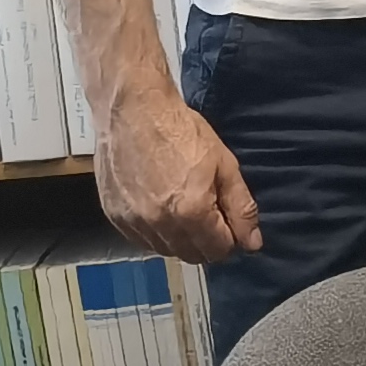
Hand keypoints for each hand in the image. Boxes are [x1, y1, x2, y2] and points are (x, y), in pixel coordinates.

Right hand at [99, 85, 259, 265]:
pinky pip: (141, 239)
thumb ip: (241, 208)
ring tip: (183, 207)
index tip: (228, 223)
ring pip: (166, 250)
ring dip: (180, 239)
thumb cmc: (181, 131)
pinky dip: (155, 231)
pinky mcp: (113, 215)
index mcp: (191, 212)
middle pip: (192, 255)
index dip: (230, 239)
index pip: (218, 250)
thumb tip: (252, 243)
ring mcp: (133, 221)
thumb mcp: (225, 165)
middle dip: (206, 242)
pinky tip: (160, 207)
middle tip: (208, 214)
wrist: (133, 110)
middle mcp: (160, 223)